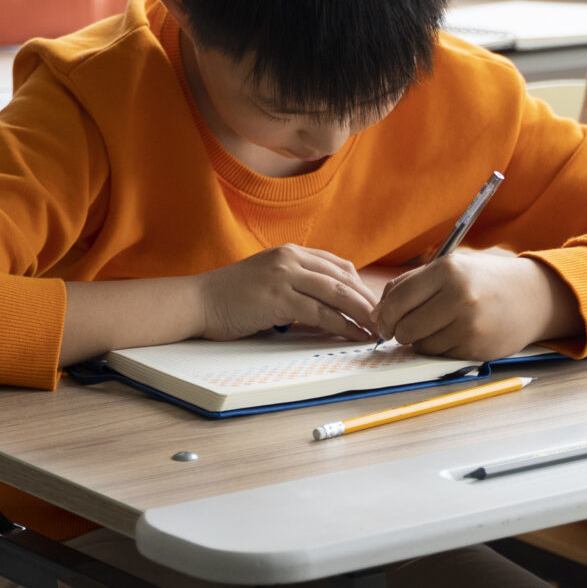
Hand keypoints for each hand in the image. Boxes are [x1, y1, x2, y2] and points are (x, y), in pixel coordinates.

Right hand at [192, 245, 381, 342]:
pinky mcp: (278, 297)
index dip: (360, 287)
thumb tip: (329, 305)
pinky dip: (342, 325)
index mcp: (290, 252)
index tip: (375, 306)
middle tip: (387, 320)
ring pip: (336, 292)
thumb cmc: (232, 297)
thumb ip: (296, 284)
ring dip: (362, 314)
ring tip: (378, 330)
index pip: (338, 265)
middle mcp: (290, 258)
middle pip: (342, 278)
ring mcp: (284, 275)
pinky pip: (320, 312)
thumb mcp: (269, 280)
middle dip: (367, 300)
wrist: (199, 302)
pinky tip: (354, 335)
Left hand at [377, 250, 574, 361]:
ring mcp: (469, 324)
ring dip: (420, 341)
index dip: (384, 315)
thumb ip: (411, 284)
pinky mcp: (477, 347)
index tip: (383, 322)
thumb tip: (378, 314)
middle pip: (404, 326)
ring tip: (437, 327)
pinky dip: (439, 348)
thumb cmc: (485, 281)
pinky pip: (440, 354)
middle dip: (399, 331)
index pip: (397, 298)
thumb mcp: (451, 267)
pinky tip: (454, 334)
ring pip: (420, 344)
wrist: (533, 297)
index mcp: (448, 270)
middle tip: (406, 328)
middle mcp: (458, 296)